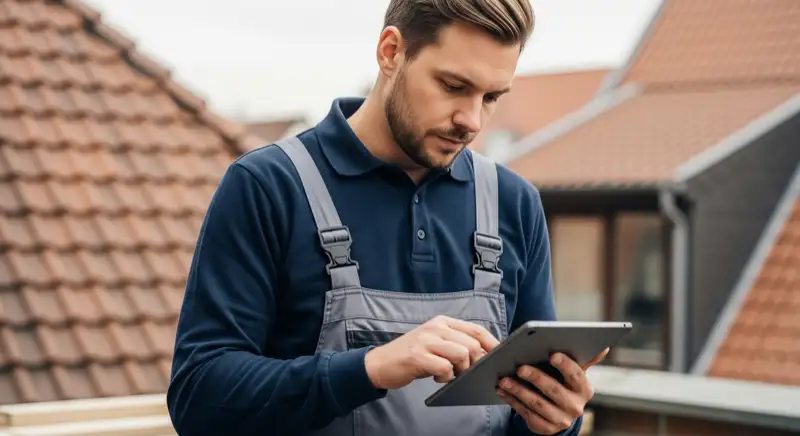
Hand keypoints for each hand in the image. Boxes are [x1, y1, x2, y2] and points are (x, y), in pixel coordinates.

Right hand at [364, 315, 499, 389]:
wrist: (381, 363)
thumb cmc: (413, 356)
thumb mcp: (436, 344)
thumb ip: (457, 344)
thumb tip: (484, 354)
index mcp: (442, 322)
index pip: (476, 330)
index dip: (491, 343)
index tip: (499, 356)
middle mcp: (435, 327)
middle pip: (472, 343)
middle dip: (474, 362)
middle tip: (464, 372)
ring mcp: (426, 340)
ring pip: (461, 354)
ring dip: (460, 370)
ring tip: (449, 374)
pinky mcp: (418, 356)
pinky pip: (444, 367)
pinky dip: (445, 377)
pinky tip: (436, 377)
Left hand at [496, 348, 607, 434]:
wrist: (559, 412)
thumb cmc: (563, 383)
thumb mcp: (574, 372)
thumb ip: (585, 359)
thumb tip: (603, 347)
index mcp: (584, 389)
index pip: (576, 375)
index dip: (565, 365)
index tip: (552, 354)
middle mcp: (575, 407)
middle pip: (554, 390)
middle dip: (536, 377)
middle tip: (520, 367)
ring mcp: (561, 419)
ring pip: (537, 404)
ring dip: (519, 391)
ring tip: (504, 379)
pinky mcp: (546, 428)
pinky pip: (526, 414)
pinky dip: (512, 401)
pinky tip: (502, 390)